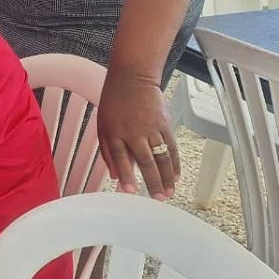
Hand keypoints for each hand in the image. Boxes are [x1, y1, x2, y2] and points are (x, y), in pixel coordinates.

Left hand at [97, 70, 178, 199]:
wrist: (132, 79)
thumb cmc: (114, 102)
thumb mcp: (102, 125)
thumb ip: (107, 151)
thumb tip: (113, 176)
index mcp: (114, 132)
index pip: (120, 158)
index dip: (126, 175)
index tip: (130, 192)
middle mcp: (134, 132)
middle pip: (145, 161)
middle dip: (152, 182)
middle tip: (157, 199)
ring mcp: (151, 128)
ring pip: (162, 157)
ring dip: (167, 177)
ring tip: (169, 193)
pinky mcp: (164, 125)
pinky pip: (171, 147)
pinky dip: (175, 163)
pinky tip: (176, 176)